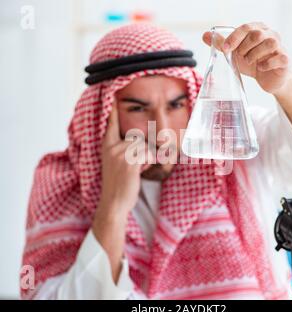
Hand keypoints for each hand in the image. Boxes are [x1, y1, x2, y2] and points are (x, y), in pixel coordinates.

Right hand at [92, 105, 153, 282]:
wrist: (114, 203)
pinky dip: (150, 164)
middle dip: (144, 151)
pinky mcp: (129, 161)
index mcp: (107, 145)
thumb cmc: (118, 184)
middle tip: (136, 166)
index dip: (113, 110)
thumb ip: (123, 150)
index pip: (111, 123)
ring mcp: (120, 153)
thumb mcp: (115, 163)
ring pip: (145, 146)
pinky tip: (140, 173)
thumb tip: (142, 142)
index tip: (114, 94)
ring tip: (137, 170)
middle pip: (139, 137)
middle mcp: (112, 146)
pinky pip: (149, 155)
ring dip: (147, 159)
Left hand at [203, 22, 291, 94]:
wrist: (268, 78)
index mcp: (258, 30)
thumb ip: (223, 44)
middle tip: (241, 57)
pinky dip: (266, 64)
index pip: (246, 27)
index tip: (225, 49)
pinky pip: (278, 58)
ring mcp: (280, 47)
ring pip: (269, 43)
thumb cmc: (253, 63)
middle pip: (257, 34)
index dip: (234, 38)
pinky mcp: (285, 60)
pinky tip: (260, 68)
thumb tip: (205, 36)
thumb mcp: (235, 54)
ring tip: (250, 62)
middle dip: (244, 48)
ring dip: (255, 55)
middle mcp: (271, 35)